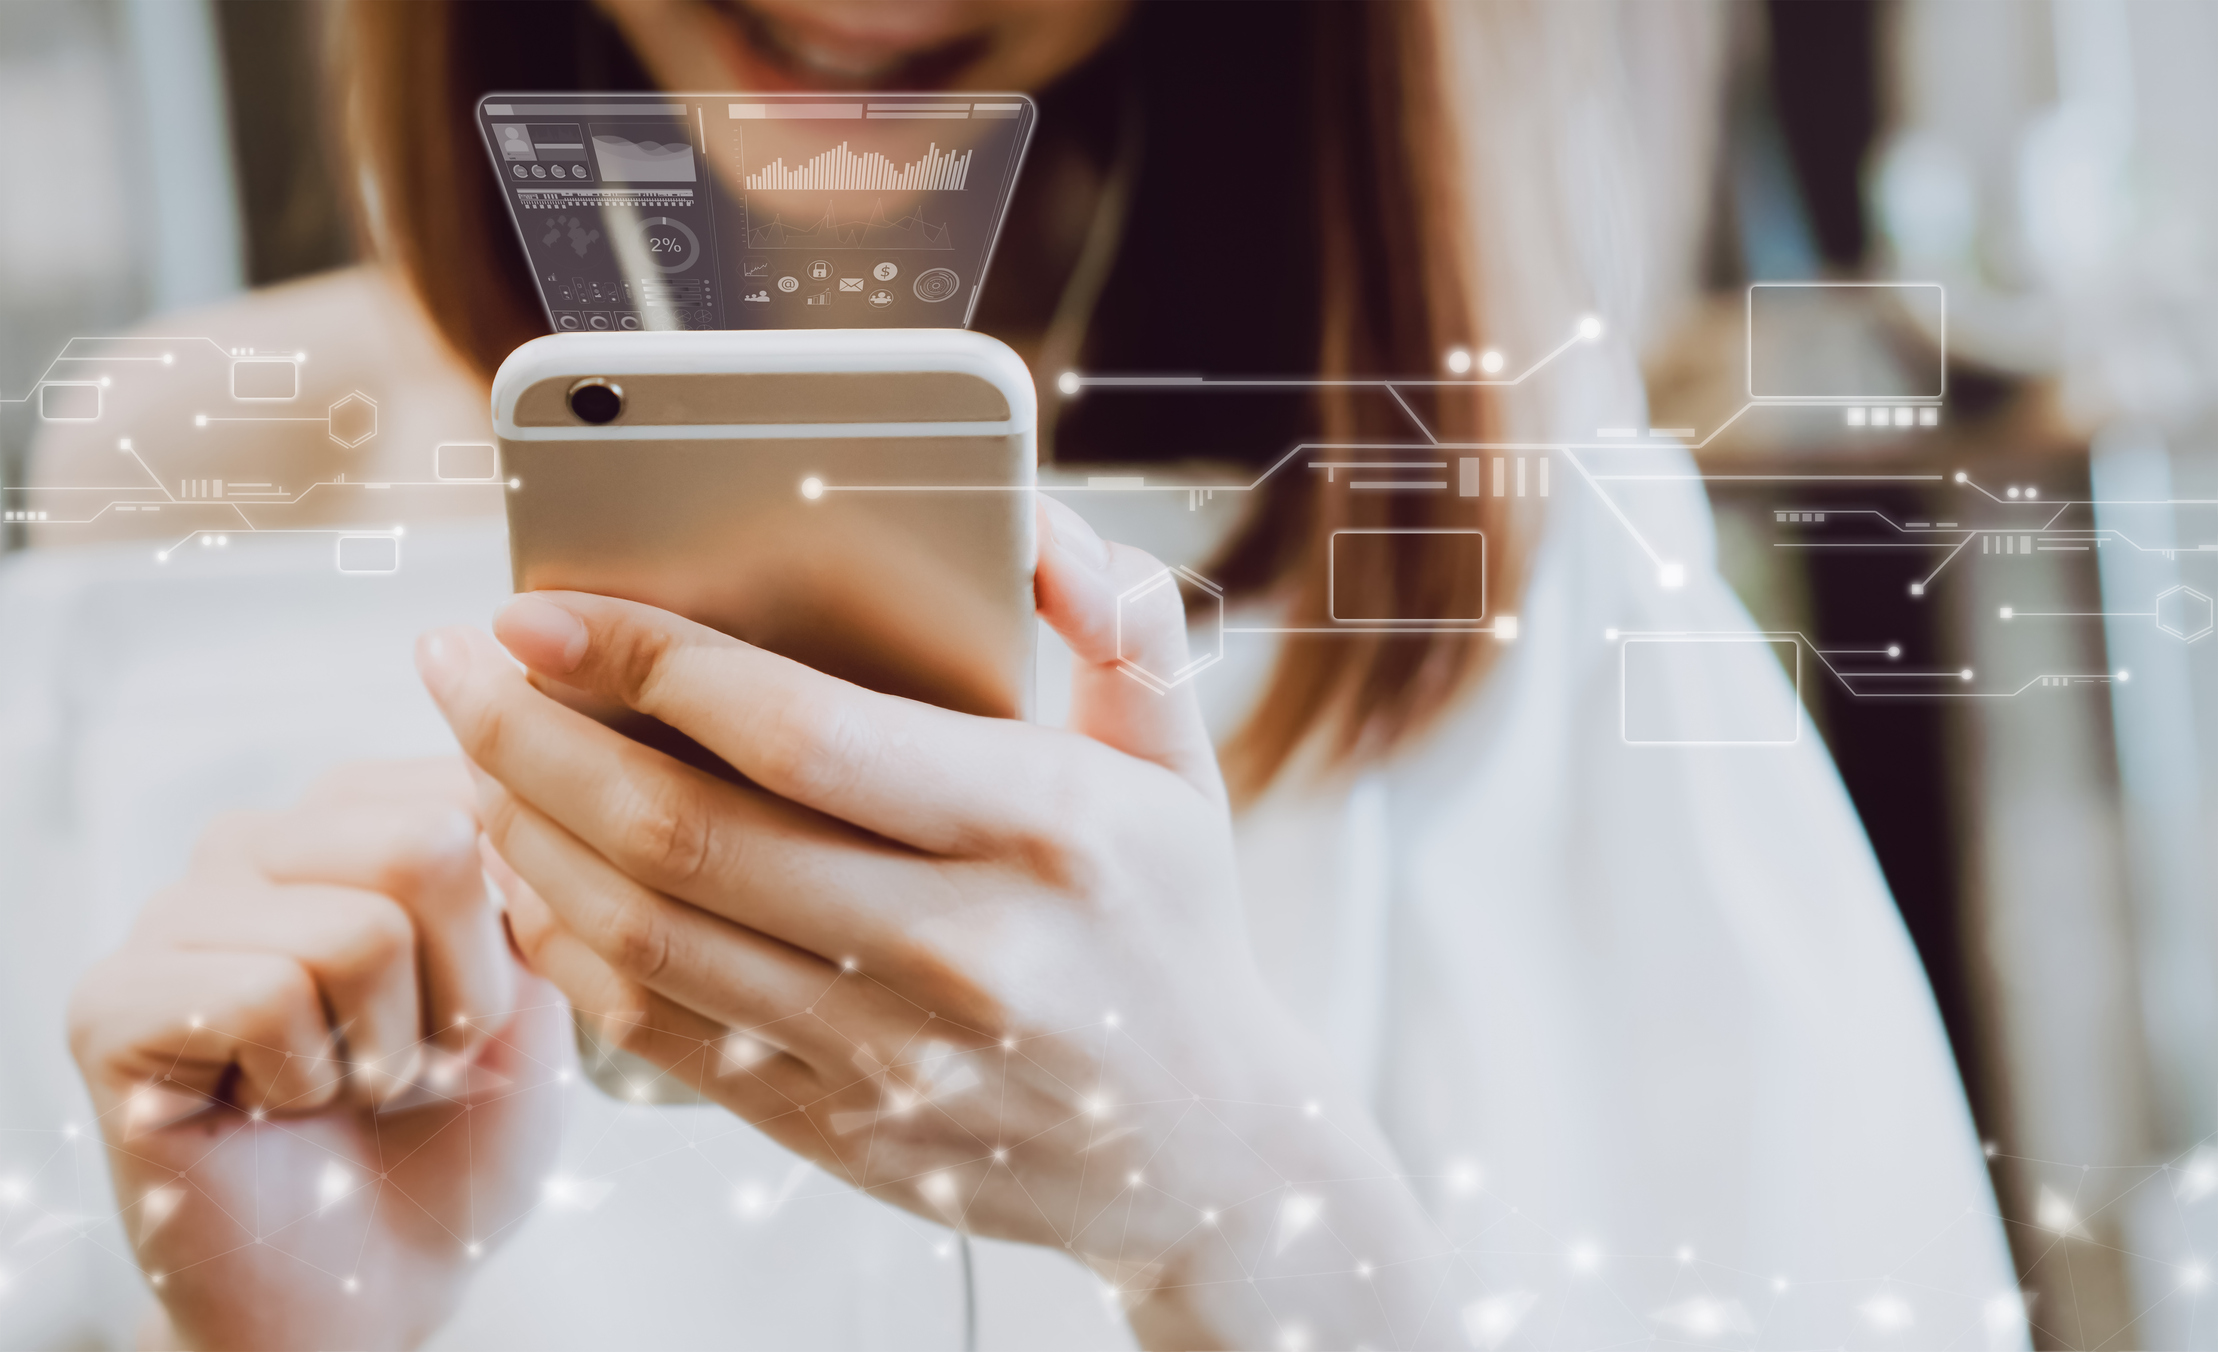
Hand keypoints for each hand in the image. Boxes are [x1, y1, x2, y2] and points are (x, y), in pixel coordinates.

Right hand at [67, 760, 571, 1350]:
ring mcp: (177, 911)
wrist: (380, 1279)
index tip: (491, 1001)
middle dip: (462, 989)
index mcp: (363, 809)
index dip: (524, 925)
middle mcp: (262, 836)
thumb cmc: (463, 1126)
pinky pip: (267, 997)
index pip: (480, 786)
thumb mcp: (545, 979)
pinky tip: (275, 1106)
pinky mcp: (112, 999)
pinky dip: (308, 1080)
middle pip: (425, 845)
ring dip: (389, 1049)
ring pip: (358, 930)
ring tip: (346, 1083)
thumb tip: (516, 783)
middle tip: (417, 1057)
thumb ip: (535, 868)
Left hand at [418, 499, 1462, 1348]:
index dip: (645, 659)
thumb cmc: (1171, 923)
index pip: (798, 731)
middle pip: (682, 832)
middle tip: (457, 669)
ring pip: (646, 936)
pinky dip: (571, 950)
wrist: (1205, 1148)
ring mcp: (891, 1054)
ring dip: (529, 836)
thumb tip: (1025, 511)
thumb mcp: (1180, 756)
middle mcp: (961, 949)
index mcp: (1043, 828)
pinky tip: (537, 880)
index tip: (540, 610)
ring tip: (476, 760)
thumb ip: (1115, 614)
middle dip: (531, 736)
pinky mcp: (839, 1127)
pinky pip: (659, 1036)